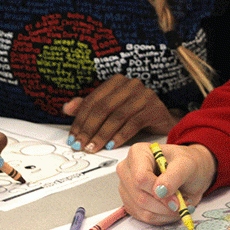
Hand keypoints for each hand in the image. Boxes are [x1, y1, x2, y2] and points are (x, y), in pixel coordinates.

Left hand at [63, 74, 179, 152]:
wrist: (162, 120)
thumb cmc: (134, 114)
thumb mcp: (111, 110)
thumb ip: (89, 107)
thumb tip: (67, 108)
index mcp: (116, 82)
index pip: (92, 100)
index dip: (80, 120)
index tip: (73, 137)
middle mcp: (130, 84)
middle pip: (103, 107)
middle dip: (89, 128)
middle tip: (81, 145)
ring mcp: (144, 94)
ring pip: (117, 116)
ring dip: (102, 134)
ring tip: (93, 147)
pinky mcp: (154, 107)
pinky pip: (133, 123)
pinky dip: (120, 136)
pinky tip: (111, 145)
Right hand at [117, 142, 215, 224]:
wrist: (190, 174)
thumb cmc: (187, 164)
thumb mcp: (186, 164)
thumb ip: (174, 175)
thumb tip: (160, 190)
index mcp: (138, 153)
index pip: (140, 177)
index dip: (158, 191)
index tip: (176, 198)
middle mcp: (128, 170)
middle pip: (140, 197)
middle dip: (164, 204)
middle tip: (181, 202)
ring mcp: (127, 188)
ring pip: (142, 210)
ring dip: (165, 212)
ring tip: (179, 203)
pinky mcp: (131, 204)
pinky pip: (144, 218)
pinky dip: (162, 217)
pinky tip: (170, 207)